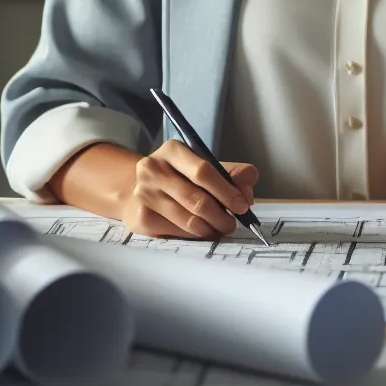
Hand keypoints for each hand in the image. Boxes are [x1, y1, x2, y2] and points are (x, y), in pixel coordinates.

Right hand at [120, 140, 258, 239]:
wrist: (138, 189)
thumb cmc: (179, 177)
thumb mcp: (204, 166)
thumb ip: (232, 173)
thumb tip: (248, 190)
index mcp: (173, 150)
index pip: (203, 171)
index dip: (226, 191)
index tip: (242, 206)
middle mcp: (153, 169)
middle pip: (196, 199)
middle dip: (221, 215)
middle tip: (232, 224)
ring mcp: (144, 194)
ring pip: (188, 219)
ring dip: (210, 228)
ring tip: (220, 229)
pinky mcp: (141, 218)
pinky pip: (176, 232)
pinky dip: (195, 235)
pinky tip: (201, 232)